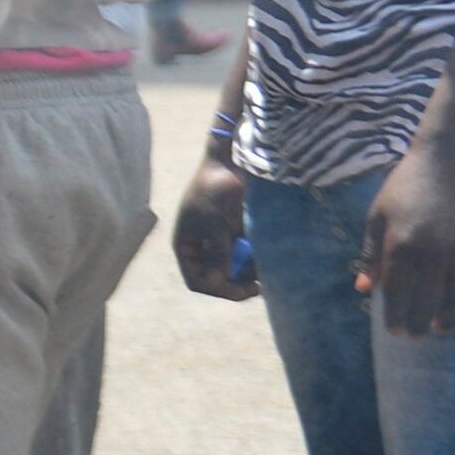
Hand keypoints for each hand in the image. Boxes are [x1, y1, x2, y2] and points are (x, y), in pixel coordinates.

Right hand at [173, 150, 260, 303]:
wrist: (233, 164)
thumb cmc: (215, 190)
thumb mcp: (214, 223)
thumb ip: (217, 253)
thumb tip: (217, 282)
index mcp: (188, 247)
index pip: (198, 281)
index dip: (218, 290)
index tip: (243, 291)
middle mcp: (204, 249)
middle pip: (218, 280)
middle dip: (238, 283)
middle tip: (259, 286)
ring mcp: (223, 243)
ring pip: (236, 271)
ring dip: (250, 272)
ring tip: (264, 265)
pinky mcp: (241, 236)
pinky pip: (248, 258)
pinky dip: (258, 260)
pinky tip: (267, 255)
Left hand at [362, 142, 454, 335]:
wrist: (449, 159)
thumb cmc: (405, 187)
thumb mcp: (377, 217)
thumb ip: (371, 254)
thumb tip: (364, 289)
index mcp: (403, 244)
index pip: (398, 292)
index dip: (396, 316)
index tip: (394, 332)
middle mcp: (436, 250)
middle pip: (430, 301)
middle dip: (420, 323)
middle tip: (415, 336)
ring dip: (451, 318)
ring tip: (440, 328)